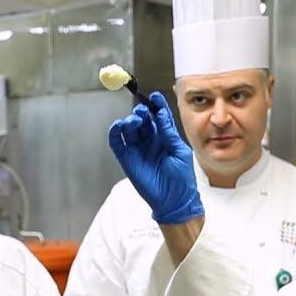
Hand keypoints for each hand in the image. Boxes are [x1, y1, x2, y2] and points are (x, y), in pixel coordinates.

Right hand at [107, 92, 203, 224]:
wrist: (174, 200)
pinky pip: (117, 142)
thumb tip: (160, 115)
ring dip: (129, 121)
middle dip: (141, 112)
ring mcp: (137, 149)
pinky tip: (118, 126)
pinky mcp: (127, 159)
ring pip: (129, 129)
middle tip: (142, 112)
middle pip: (142, 120)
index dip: (156, 105)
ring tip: (134, 122)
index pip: (158, 116)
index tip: (155, 96)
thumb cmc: (181, 178)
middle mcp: (150, 140)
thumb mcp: (179, 152)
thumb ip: (168, 133)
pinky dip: (115, 132)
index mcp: (165, 136)